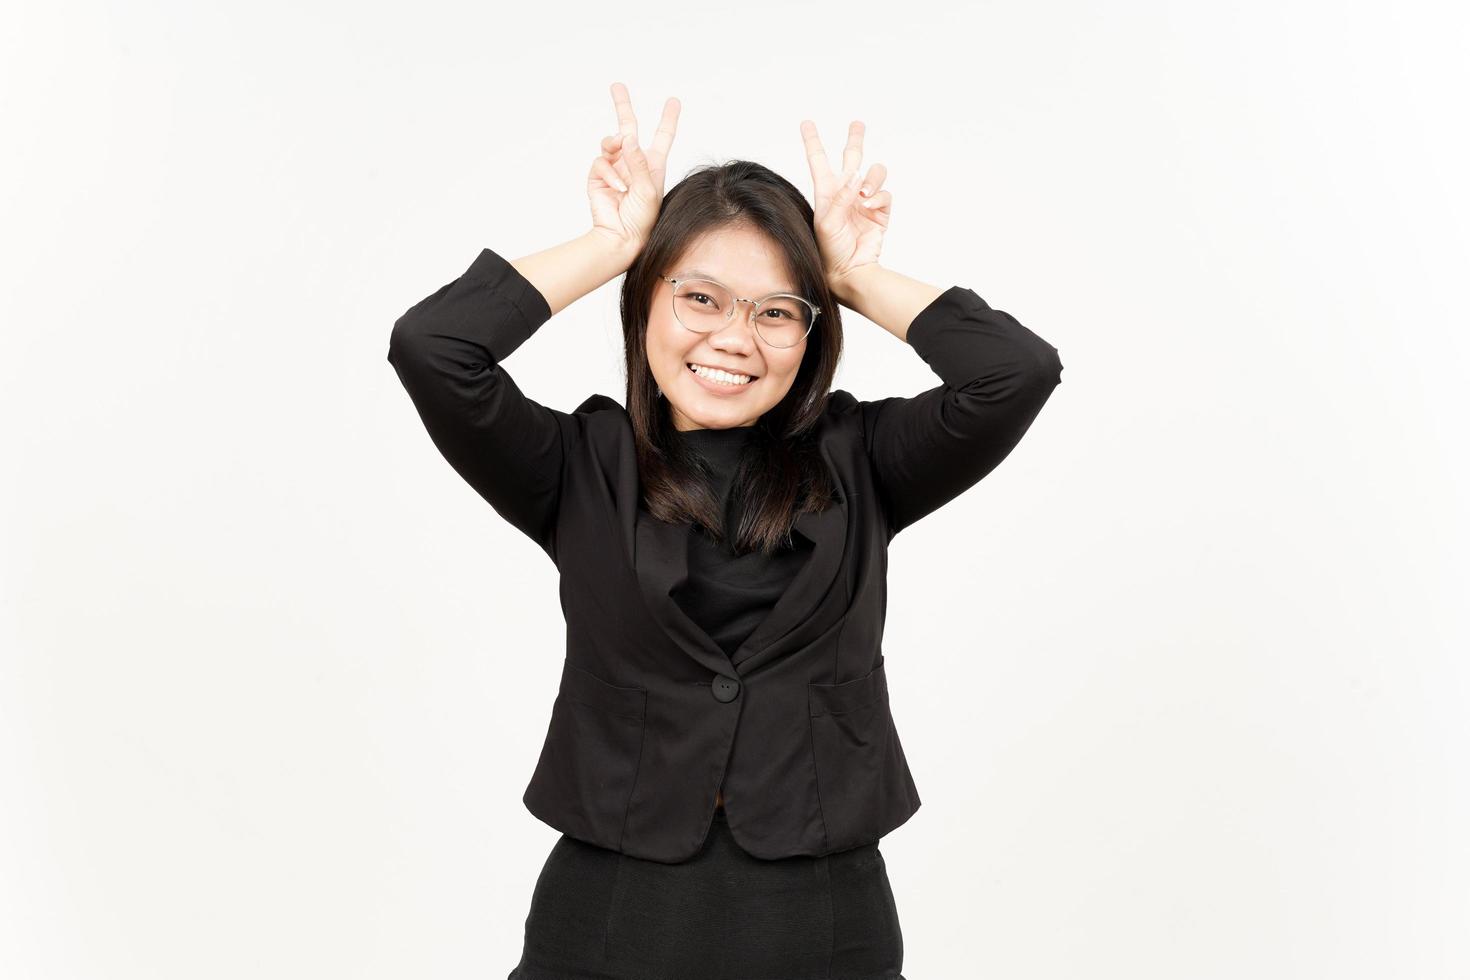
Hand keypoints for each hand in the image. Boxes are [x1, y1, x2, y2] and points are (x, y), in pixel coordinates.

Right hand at [587, 82, 680, 260]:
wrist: (621, 237)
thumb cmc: (642, 219)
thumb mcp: (648, 189)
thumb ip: (638, 161)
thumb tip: (627, 136)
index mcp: (653, 166)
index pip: (662, 137)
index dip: (668, 119)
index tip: (674, 101)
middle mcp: (634, 163)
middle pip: (628, 127)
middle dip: (622, 106)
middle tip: (617, 86)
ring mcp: (615, 168)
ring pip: (611, 142)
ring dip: (615, 147)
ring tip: (620, 160)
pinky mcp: (599, 176)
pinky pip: (601, 161)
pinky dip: (608, 173)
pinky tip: (617, 188)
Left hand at [800, 119, 890, 294]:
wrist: (848, 270)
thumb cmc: (829, 250)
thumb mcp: (827, 222)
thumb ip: (841, 197)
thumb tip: (857, 176)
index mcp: (827, 192)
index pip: (819, 160)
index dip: (812, 141)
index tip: (807, 123)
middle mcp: (845, 192)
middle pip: (852, 157)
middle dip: (855, 139)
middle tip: (857, 124)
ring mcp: (864, 201)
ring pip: (874, 172)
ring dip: (872, 178)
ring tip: (865, 194)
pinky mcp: (880, 212)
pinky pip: (884, 193)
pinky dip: (879, 198)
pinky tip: (870, 208)